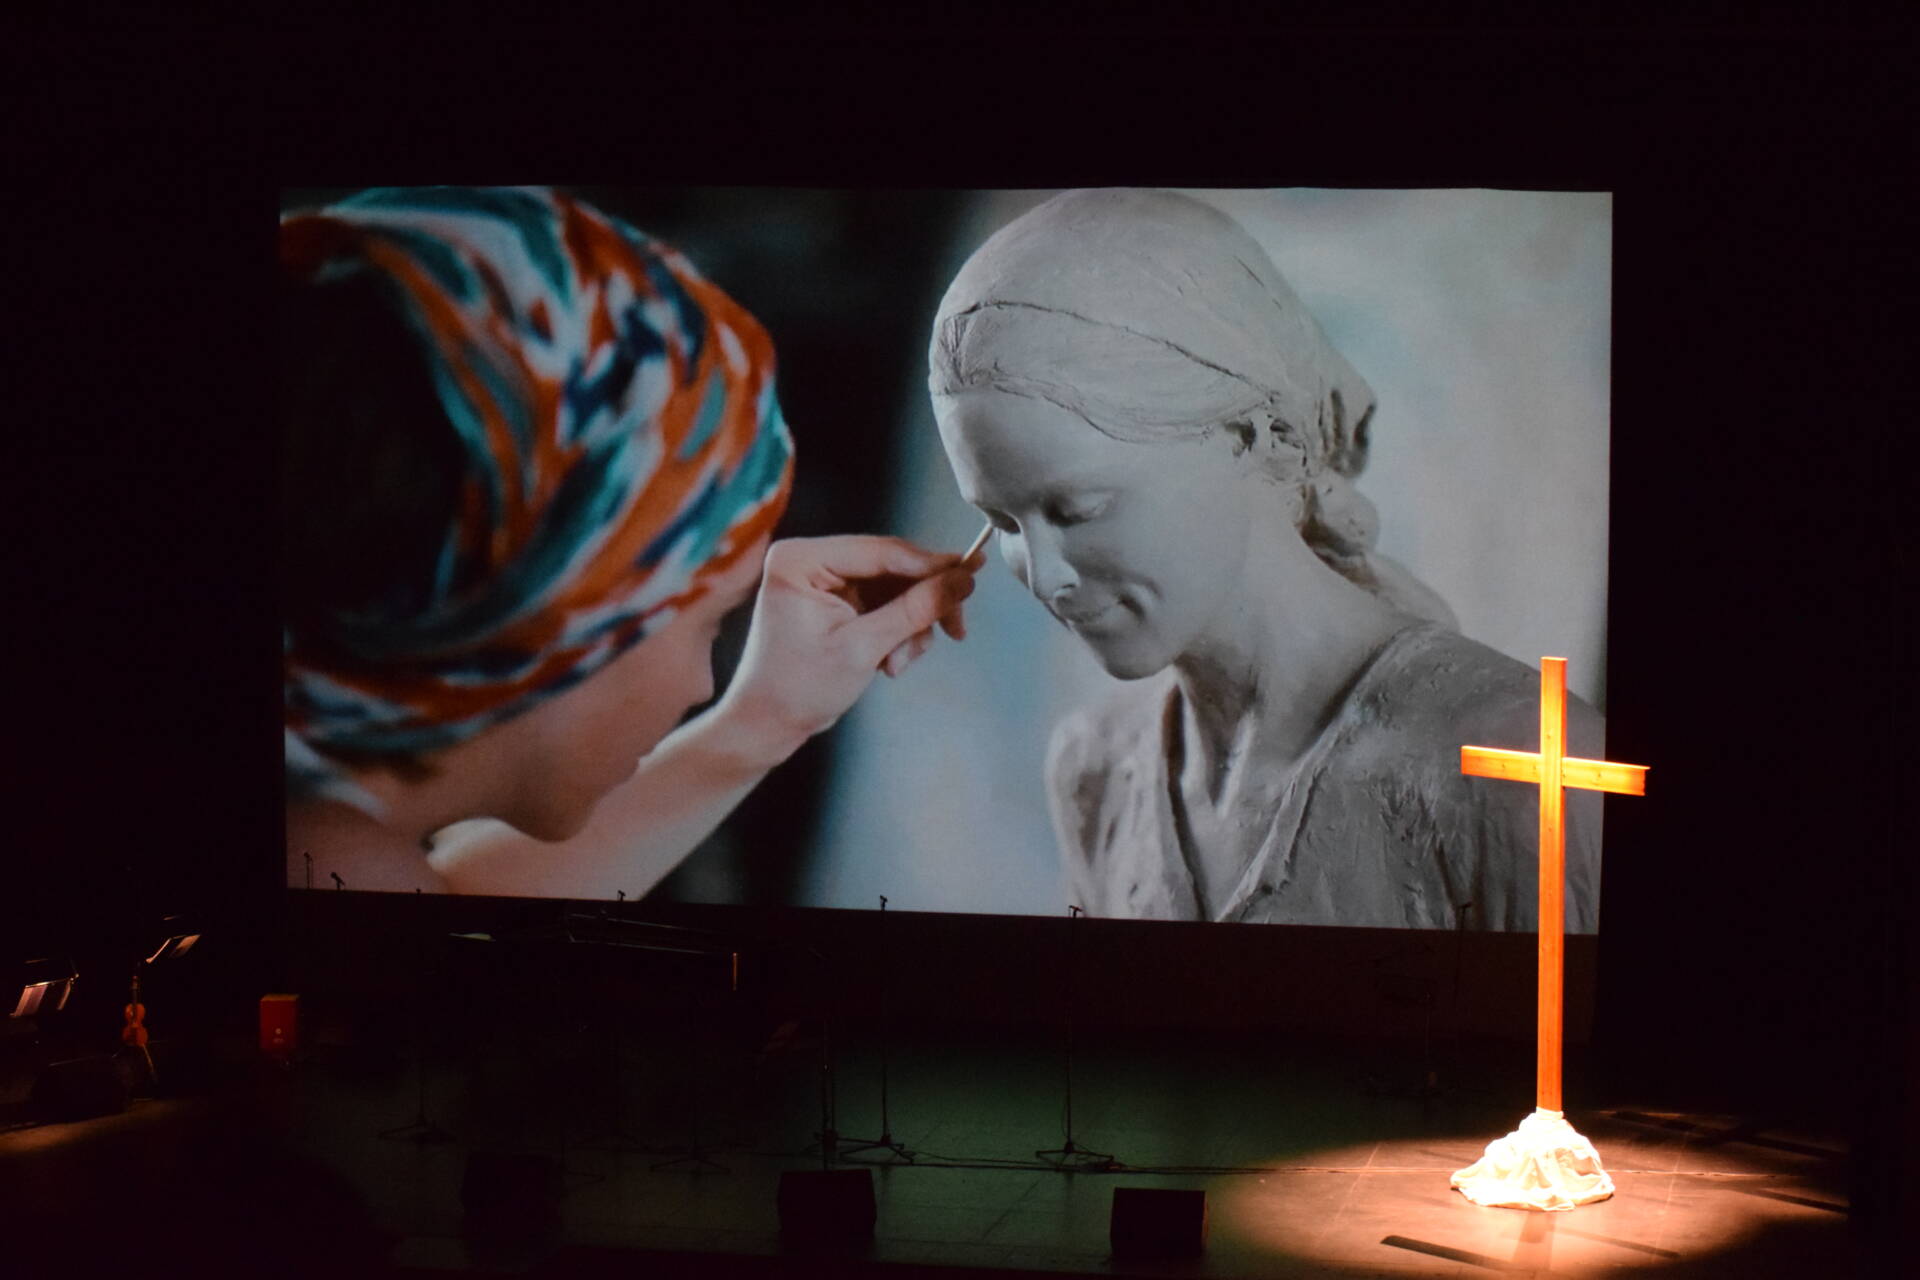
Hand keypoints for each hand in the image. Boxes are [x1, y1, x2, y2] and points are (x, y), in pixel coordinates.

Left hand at [714, 535, 979, 760]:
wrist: (769, 725)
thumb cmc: (798, 688)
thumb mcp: (863, 647)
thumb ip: (916, 609)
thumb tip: (964, 579)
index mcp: (801, 559)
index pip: (881, 551)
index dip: (931, 564)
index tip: (972, 573)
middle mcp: (811, 560)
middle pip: (893, 567)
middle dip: (921, 605)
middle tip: (955, 628)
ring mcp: (825, 580)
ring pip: (896, 589)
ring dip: (910, 627)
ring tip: (898, 664)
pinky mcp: (838, 601)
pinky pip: (886, 605)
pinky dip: (898, 633)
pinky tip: (891, 663)